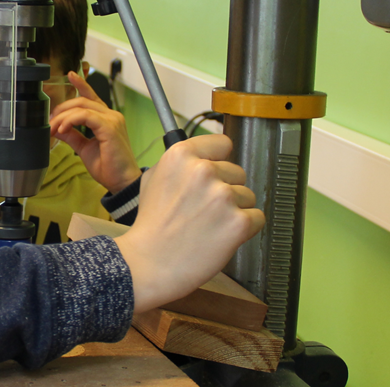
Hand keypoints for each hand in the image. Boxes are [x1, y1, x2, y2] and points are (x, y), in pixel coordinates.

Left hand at [49, 72, 141, 193]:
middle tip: (49, 123)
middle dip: (61, 110)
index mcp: (106, 119)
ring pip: (82, 107)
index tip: (70, 75)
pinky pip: (86, 116)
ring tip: (53, 129)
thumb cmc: (107, 167)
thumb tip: (57, 127)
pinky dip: (71, 120)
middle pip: (81, 101)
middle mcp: (111, 116)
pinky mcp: (110, 127)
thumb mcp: (83, 148)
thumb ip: (72, 135)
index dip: (81, 84)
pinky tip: (62, 129)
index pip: (91, 97)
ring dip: (63, 117)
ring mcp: (112, 120)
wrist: (121, 182)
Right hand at [112, 135, 263, 313]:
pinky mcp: (239, 222)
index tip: (211, 176)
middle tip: (203, 210)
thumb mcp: (153, 179)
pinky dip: (243, 230)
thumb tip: (206, 159)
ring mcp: (223, 196)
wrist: (149, 262)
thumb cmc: (151, 224)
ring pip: (248, 196)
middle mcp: (203, 170)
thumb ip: (181, 165)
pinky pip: (257, 218)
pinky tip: (220, 237)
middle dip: (226, 190)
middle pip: (237, 172)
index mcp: (180, 155)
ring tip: (209, 226)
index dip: (217, 161)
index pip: (222, 144)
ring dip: (234, 211)